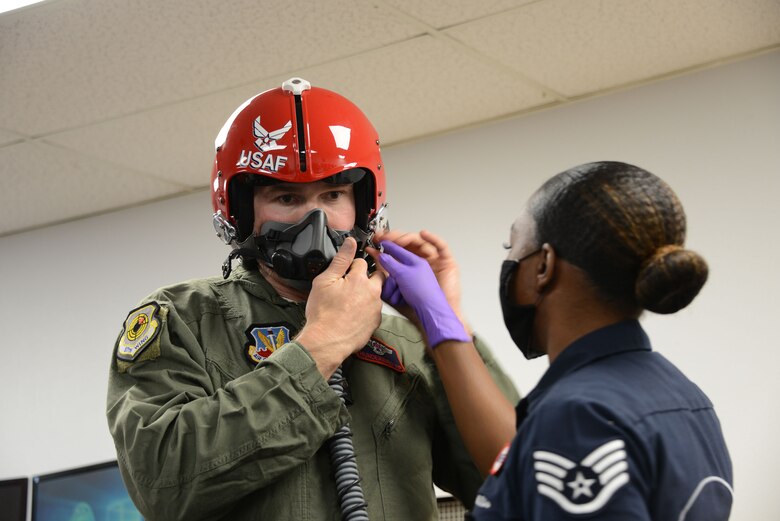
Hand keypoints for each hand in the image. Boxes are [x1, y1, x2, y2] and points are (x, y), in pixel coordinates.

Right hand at [296, 238, 384, 377]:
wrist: (327, 342)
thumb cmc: (323, 314)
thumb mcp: (325, 281)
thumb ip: (340, 260)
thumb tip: (350, 243)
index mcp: (360, 279)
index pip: (362, 262)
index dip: (352, 265)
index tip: (346, 271)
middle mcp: (372, 292)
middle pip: (377, 275)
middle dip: (367, 275)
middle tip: (353, 282)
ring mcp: (376, 308)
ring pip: (376, 293)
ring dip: (367, 293)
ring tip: (350, 301)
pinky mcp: (376, 322)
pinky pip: (374, 310)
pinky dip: (367, 309)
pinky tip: (353, 313)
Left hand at [375, 240, 469, 348]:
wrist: (435, 312)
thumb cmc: (419, 301)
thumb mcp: (397, 282)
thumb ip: (388, 269)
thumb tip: (376, 256)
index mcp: (409, 264)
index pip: (398, 247)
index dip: (387, 241)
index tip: (377, 238)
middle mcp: (421, 260)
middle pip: (409, 242)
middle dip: (397, 237)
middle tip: (386, 236)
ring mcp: (435, 259)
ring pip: (422, 242)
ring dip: (410, 237)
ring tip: (399, 238)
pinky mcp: (447, 261)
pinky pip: (442, 246)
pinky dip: (433, 238)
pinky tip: (423, 234)